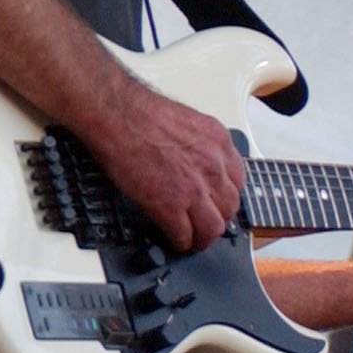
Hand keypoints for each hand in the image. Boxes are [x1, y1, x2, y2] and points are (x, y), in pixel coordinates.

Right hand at [85, 77, 245, 253]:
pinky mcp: (169, 205)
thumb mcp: (185, 121)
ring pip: (213, 227)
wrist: (114, 113)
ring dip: (204, 237)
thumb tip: (192, 162)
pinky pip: (184, 234)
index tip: (217, 200)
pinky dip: (181, 241)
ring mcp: (194, 187)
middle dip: (219, 217)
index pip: (237, 179)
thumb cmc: (136, 111)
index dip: (225, 195)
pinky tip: (175, 239)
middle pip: (230, 206)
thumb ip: (197, 144)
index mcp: (217, 140)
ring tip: (194, 239)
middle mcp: (212, 164)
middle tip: (207, 222)